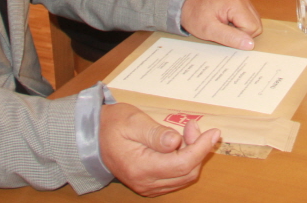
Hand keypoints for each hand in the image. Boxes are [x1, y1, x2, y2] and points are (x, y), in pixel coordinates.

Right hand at [100, 102, 219, 194]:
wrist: (93, 138)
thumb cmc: (112, 126)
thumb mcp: (133, 122)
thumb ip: (155, 133)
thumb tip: (176, 142)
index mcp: (140, 167)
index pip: (181, 165)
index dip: (201, 148)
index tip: (213, 132)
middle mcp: (145, 182)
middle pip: (186, 173)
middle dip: (197, 149)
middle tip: (192, 126)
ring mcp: (148, 186)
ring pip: (183, 177)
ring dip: (192, 155)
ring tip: (186, 132)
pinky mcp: (150, 184)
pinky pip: (176, 177)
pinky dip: (184, 161)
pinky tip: (179, 144)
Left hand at [179, 0, 261, 49]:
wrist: (186, 3)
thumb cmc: (195, 15)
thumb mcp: (209, 30)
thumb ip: (230, 37)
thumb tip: (250, 45)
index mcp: (236, 3)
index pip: (252, 28)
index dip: (239, 37)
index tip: (222, 33)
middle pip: (256, 25)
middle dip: (241, 33)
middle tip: (223, 30)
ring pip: (254, 23)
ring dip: (240, 30)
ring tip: (224, 26)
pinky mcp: (241, 2)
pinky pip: (249, 19)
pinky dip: (240, 25)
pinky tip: (227, 23)